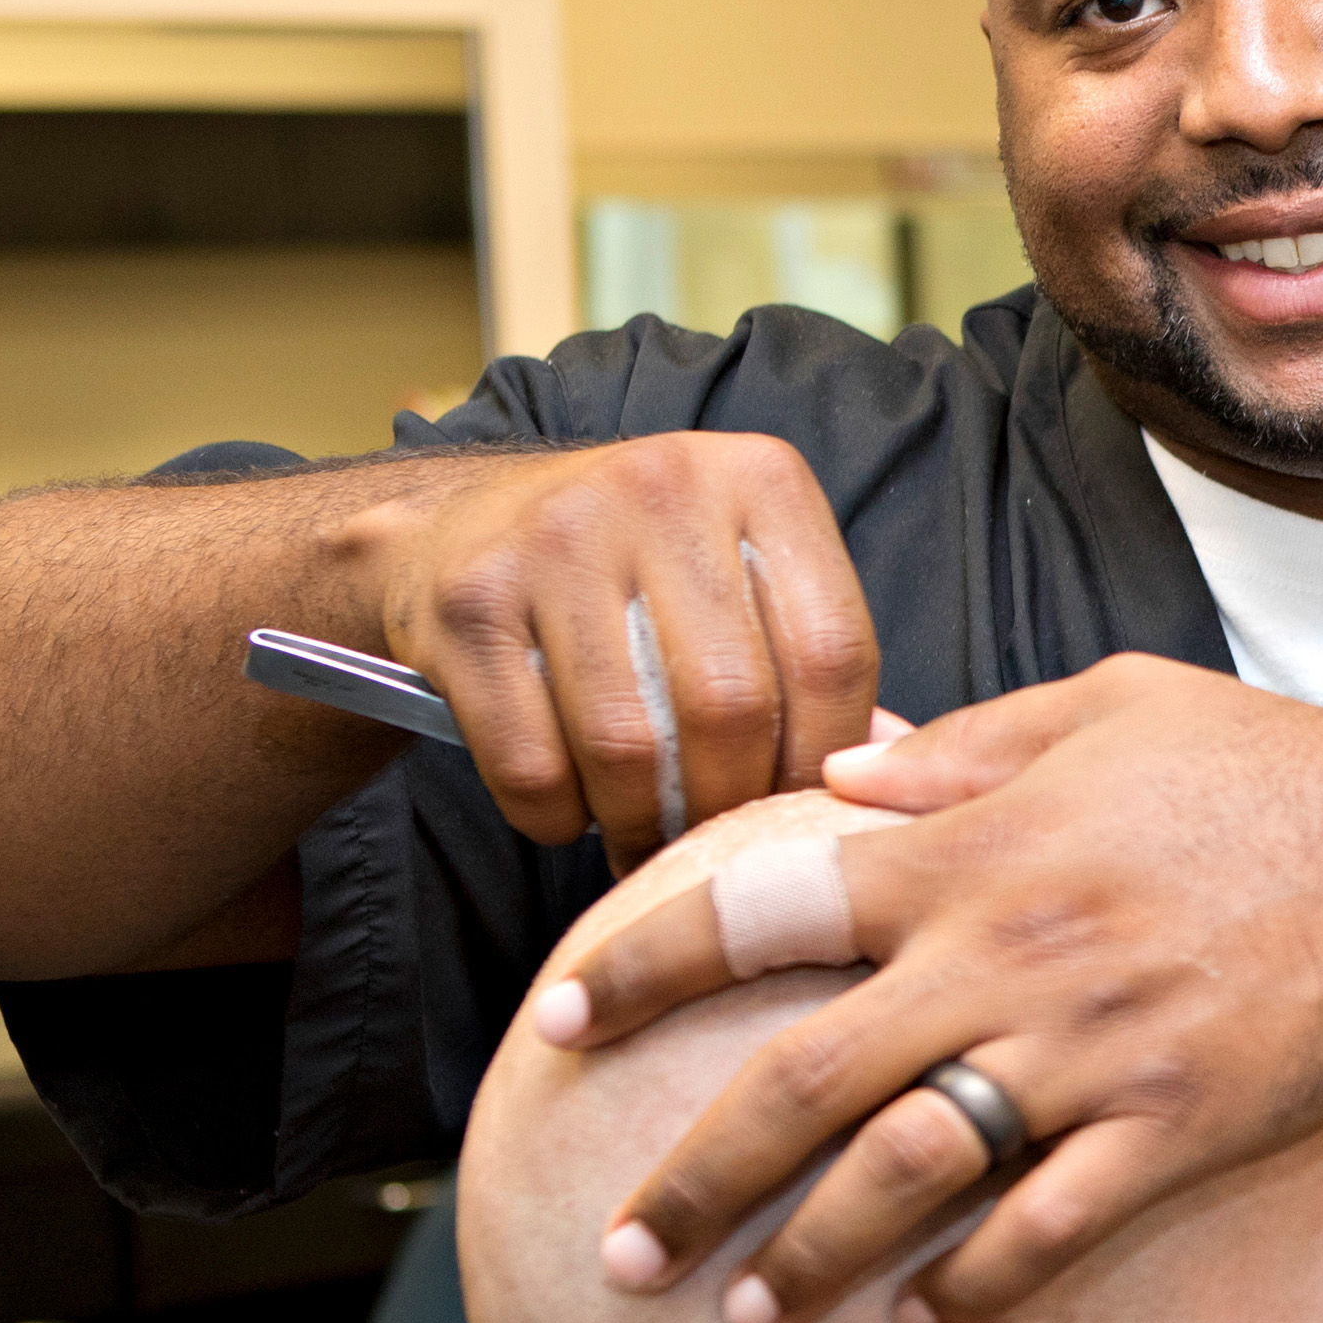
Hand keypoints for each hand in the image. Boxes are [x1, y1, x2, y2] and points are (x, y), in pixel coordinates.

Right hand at [328, 432, 883, 871]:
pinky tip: (570, 809)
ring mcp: (554, 537)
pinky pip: (530, 763)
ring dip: (639, 823)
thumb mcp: (737, 565)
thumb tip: (867, 774)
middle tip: (714, 842)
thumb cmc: (631, 567)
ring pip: (626, 745)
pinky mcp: (467, 601)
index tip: (803, 809)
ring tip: (646, 840)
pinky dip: (557, 817)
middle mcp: (660, 488)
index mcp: (759, 479)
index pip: (833, 650)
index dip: (827, 757)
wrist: (455, 525)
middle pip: (731, 705)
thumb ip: (805, 652)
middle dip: (727, 804)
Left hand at [528, 654, 1322, 1322]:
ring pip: (906, 1177)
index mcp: (978, 845)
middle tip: (621, 1245)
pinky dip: (972, 1278)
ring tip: (743, 1308)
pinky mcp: (1176, 1127)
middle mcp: (1013, 956)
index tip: (558, 1017)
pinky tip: (923, 1312)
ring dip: (807, 1256)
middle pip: (803, 1082)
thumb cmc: (1277, 771)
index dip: (642, 965)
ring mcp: (1093, 1053)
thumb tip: (845, 777)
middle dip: (692, 1176)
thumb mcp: (1113, 703)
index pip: (761, 904)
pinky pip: (1045, 1227)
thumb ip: (968, 744)